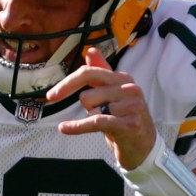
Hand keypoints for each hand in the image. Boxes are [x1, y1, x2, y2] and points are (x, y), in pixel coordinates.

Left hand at [47, 45, 156, 169]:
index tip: (52, 95)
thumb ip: (101, 71)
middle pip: (87, 94)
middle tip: (95, 113)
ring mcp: (131, 106)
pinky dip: (78, 127)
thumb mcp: (112, 93)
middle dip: (86, 106)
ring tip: (108, 122)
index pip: (89, 73)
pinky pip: (96, 122)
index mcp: (123, 78)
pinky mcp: (129, 124)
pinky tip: (64, 128)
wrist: (143, 144)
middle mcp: (129, 88)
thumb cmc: (124, 117)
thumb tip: (90, 51)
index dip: (67, 83)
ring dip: (93, 118)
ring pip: (92, 109)